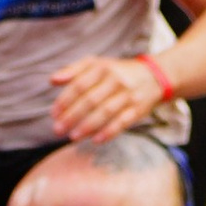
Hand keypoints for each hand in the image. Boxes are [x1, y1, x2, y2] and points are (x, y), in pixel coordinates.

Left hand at [48, 52, 165, 142]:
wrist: (154, 77)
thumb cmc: (117, 72)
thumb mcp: (97, 65)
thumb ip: (73, 70)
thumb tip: (52, 80)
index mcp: (103, 68)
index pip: (79, 85)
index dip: (64, 101)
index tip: (54, 114)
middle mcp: (116, 80)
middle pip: (90, 100)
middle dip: (72, 117)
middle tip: (58, 130)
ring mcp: (128, 95)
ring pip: (105, 113)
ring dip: (87, 126)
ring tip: (73, 137)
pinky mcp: (138, 110)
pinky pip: (122, 122)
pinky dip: (108, 132)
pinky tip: (95, 140)